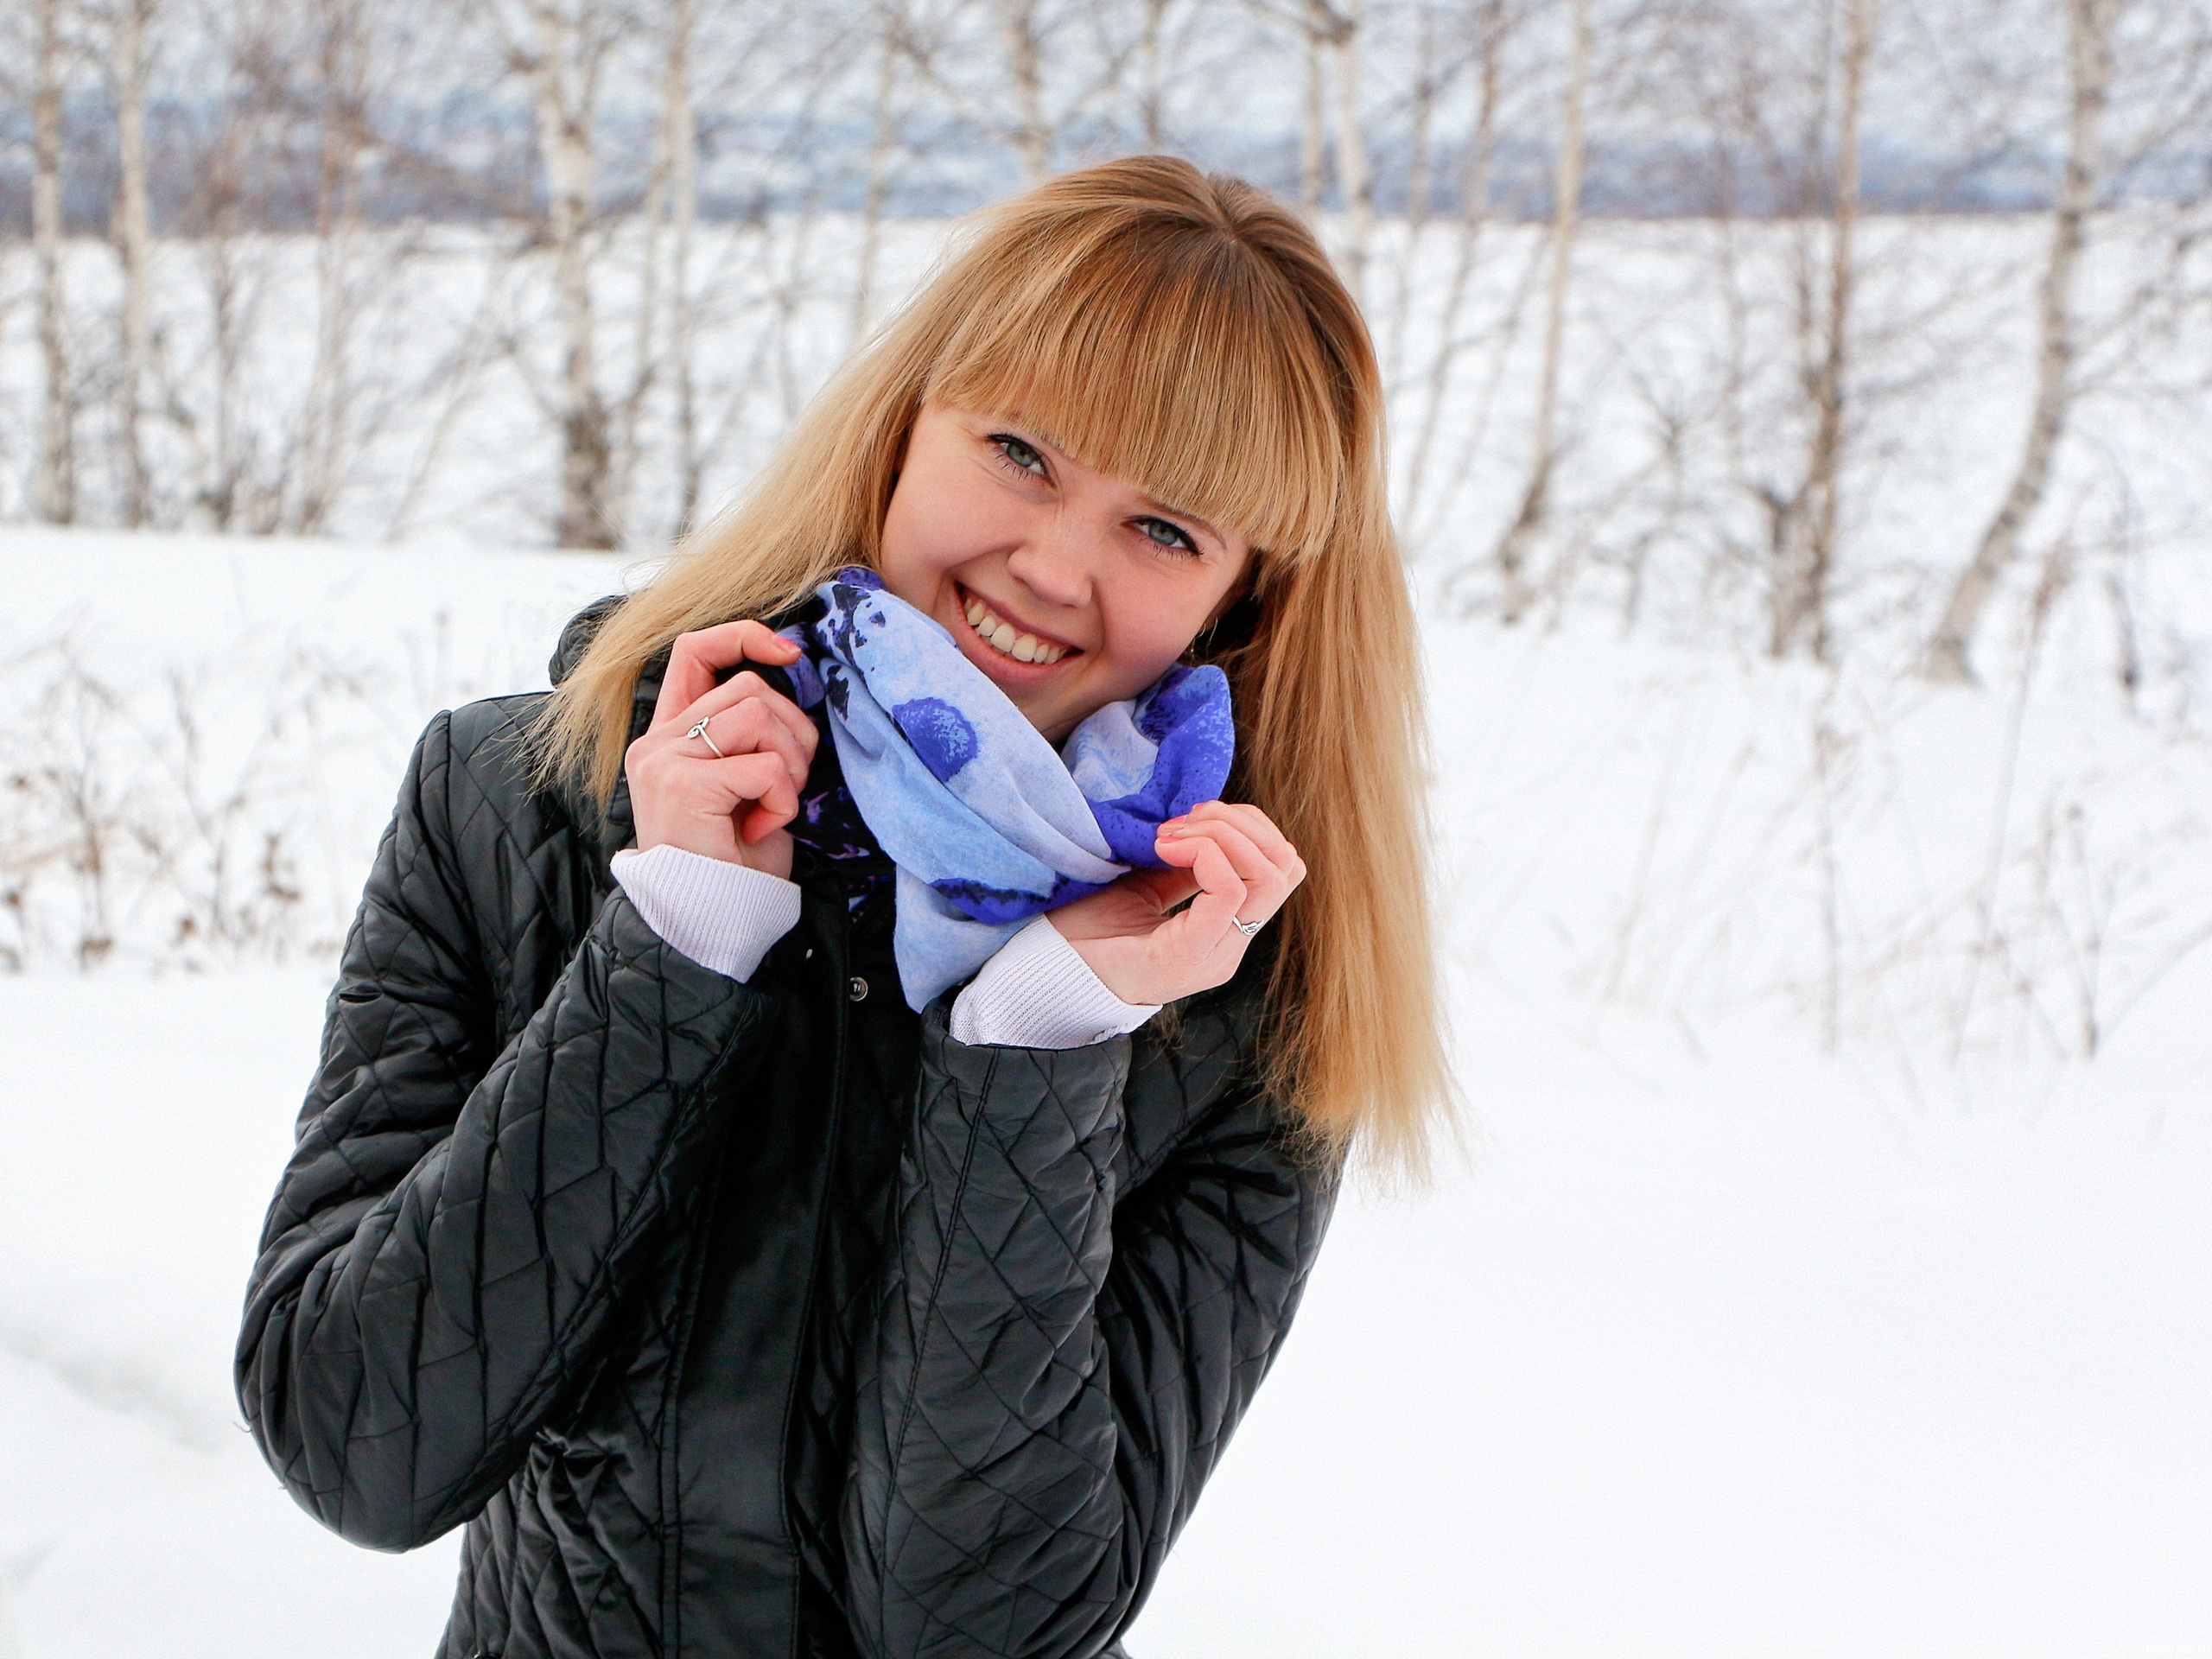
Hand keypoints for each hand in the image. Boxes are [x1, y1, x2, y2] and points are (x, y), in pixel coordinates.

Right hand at [625, 620, 816, 877]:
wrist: (710, 920)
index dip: (744, 636)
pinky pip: (765, 766)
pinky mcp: (684, 786)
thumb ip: (749, 732)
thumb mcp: (743, 781)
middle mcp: (658, 742)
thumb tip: (790, 677)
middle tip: (787, 783)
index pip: (694, 650)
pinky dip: (782, 798)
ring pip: (759, 716)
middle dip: (792, 731)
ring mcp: (665, 761)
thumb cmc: (735, 856)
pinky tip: (761, 827)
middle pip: (749, 687)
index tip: (790, 652)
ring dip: (790, 764)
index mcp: (670, 734)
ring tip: (773, 805)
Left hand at [1046, 801, 1305, 1005]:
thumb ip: (1186, 865)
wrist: (1049, 976)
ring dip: (1222, 834)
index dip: (1246, 827)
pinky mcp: (1187, 957)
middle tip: (1182, 822)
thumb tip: (1209, 824)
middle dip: (1239, 823)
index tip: (1187, 820)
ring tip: (1171, 835)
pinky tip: (1163, 848)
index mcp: (1224, 930)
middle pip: (1285, 867)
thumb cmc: (1090, 930)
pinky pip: (1228, 893)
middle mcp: (1230, 946)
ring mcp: (1215, 955)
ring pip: (1268, 876)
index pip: (1282, 868)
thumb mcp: (1147, 885)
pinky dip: (1204, 854)